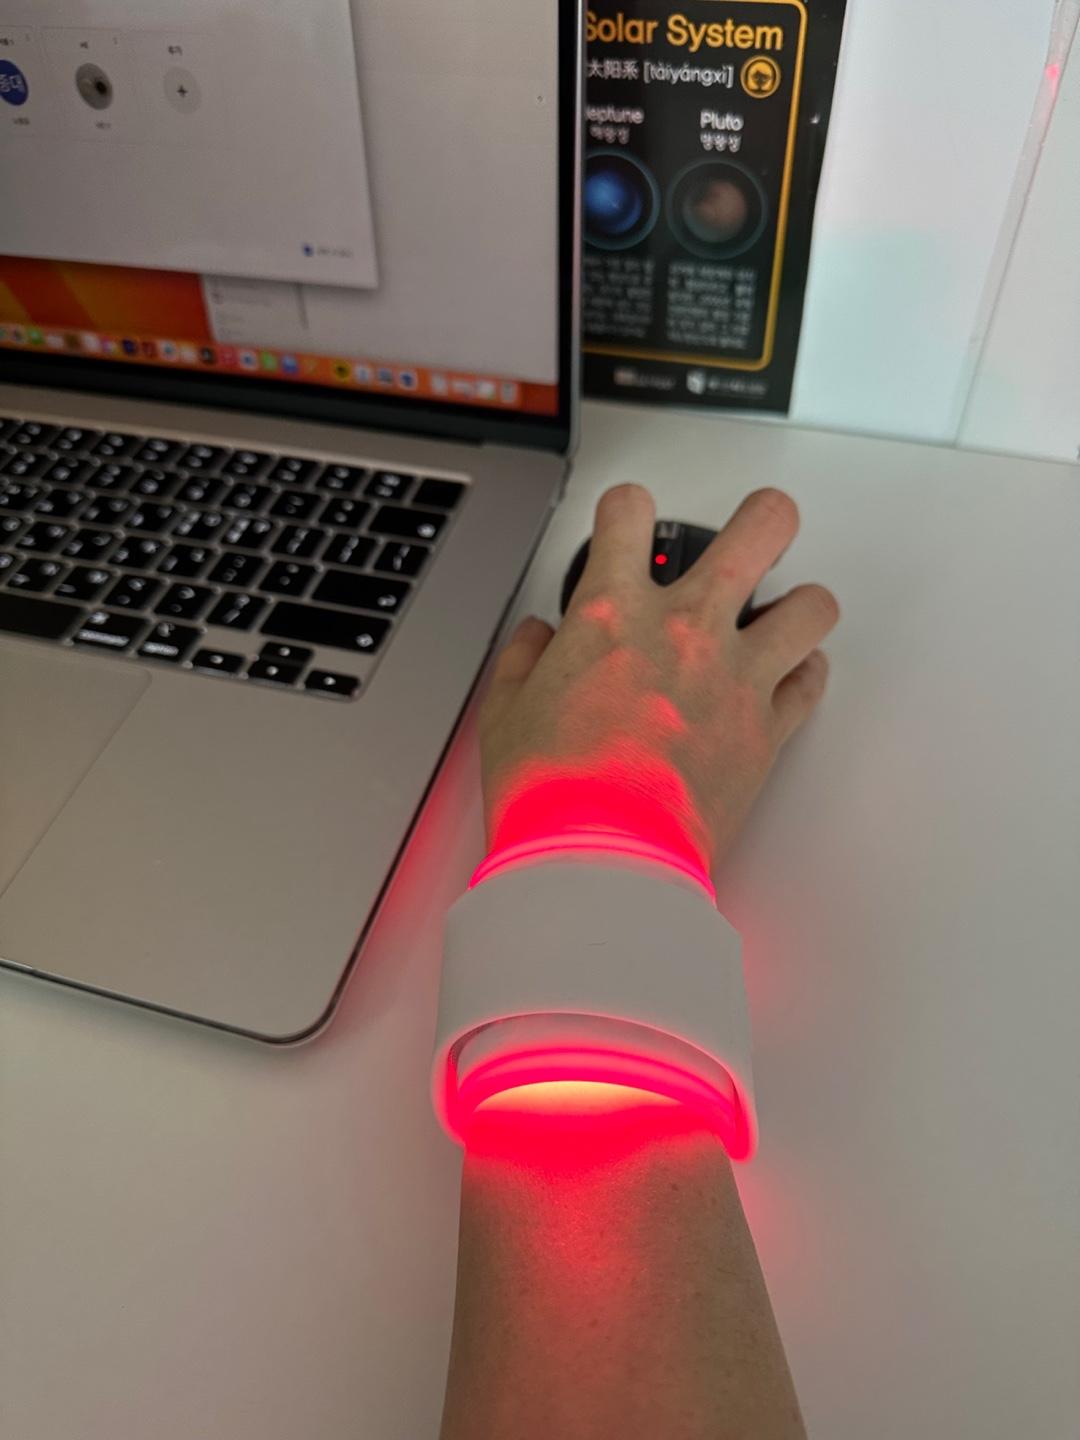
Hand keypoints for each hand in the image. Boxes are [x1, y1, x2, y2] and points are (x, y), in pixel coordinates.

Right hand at [478, 485, 838, 880]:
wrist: (599, 858)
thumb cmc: (551, 792)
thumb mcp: (505, 712)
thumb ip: (525, 659)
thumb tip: (539, 638)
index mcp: (613, 613)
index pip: (630, 511)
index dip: (628, 506)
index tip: (629, 519)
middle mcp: (685, 629)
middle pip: (761, 529)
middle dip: (765, 517)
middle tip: (759, 525)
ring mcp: (736, 676)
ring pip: (811, 605)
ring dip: (801, 602)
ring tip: (787, 609)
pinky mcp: (766, 730)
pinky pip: (810, 683)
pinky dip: (804, 675)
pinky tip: (788, 677)